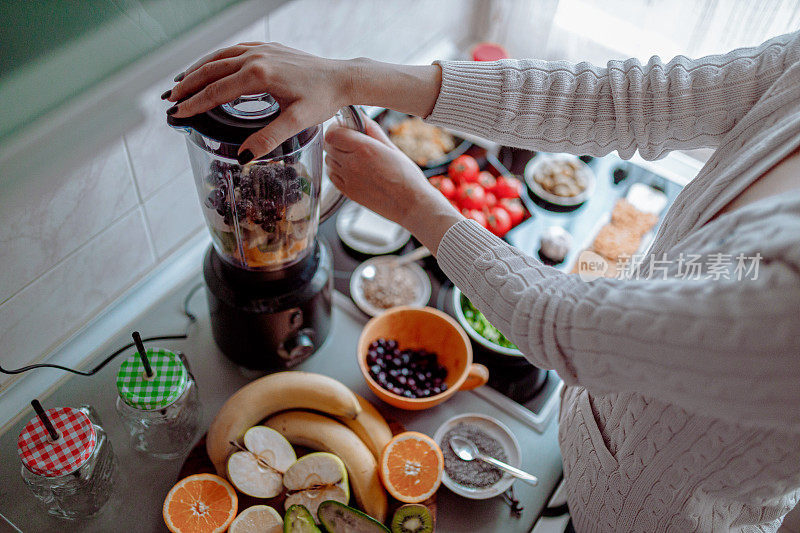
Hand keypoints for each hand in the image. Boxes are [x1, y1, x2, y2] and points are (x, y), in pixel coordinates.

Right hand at [166, 42, 352, 162]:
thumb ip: (268, 139)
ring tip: (181, 83)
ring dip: (198, 70)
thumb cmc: (323, 99)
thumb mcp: (297, 122)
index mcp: (259, 76)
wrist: (342, 78)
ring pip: (219, 57)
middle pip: (211, 71)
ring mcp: (262, 49)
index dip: (194, 104)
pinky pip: (233, 51)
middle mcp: (256, 57)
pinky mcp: (268, 48)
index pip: (216, 91)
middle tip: (169, 100)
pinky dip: (216, 60)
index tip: (177, 114)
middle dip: (188, 86)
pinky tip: (211, 67)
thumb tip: (244, 157)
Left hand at [325, 117, 462, 253]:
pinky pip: (332, 176)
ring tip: (352, 157)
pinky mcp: (348, 193)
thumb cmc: (408, 178)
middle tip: (349, 141)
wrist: (411, 205)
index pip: (332, 133)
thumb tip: (362, 118)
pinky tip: (351, 170)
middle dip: (336, 140)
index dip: (336, 128)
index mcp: (364, 149)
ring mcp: (348, 180)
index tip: (343, 127)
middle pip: (328, 146)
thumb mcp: (392, 148)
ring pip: (329, 161)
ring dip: (336, 156)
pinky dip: (336, 171)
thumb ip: (373, 131)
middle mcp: (352, 164)